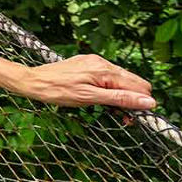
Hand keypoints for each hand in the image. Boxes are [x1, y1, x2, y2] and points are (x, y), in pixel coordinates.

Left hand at [17, 55, 154, 110]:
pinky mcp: (87, 64)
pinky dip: (109, 89)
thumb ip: (120, 99)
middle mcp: (102, 62)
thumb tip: (147, 101)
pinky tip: (102, 98)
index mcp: (105, 70)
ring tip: (111, 111)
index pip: (138, 86)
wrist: (34, 81)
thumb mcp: (91, 98)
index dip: (141, 103)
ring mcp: (94, 62)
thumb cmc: (59, 91)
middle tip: (123, 119)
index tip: (135, 119)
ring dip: (121, 96)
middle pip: (132, 82)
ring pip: (120, 80)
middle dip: (132, 100)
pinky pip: (107, 77)